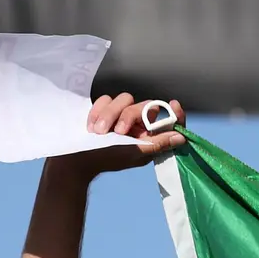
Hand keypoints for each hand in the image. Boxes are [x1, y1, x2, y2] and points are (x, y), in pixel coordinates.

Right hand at [58, 93, 186, 175]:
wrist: (77, 159)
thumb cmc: (108, 158)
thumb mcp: (136, 153)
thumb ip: (158, 143)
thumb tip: (181, 137)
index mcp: (149, 136)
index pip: (168, 120)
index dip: (174, 112)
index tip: (174, 104)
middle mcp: (138, 124)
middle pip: (144, 105)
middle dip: (128, 115)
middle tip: (117, 131)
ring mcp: (120, 115)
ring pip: (123, 99)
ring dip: (110, 114)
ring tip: (99, 131)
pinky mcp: (104, 109)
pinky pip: (105, 98)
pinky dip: (98, 111)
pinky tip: (92, 126)